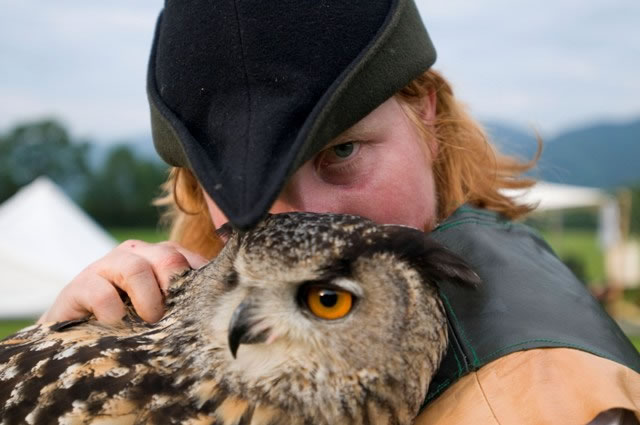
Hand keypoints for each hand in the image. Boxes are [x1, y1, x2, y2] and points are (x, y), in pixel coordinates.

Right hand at [38, 240, 207, 324]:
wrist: (82, 339)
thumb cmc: (135, 324)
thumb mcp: (166, 311)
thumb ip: (190, 303)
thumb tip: (225, 310)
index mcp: (163, 256)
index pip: (193, 259)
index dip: (202, 284)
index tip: (206, 310)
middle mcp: (137, 253)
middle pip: (169, 257)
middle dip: (175, 289)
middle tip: (173, 316)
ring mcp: (107, 265)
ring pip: (136, 269)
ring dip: (148, 302)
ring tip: (149, 323)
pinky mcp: (79, 286)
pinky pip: (102, 293)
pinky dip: (114, 314)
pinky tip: (118, 326)